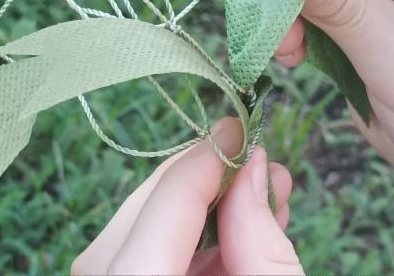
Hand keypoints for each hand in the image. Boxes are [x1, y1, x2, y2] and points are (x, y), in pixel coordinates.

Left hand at [71, 118, 302, 274]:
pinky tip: (239, 225)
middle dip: (190, 184)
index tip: (236, 131)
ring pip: (132, 242)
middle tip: (244, 153)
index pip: (148, 236)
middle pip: (129, 230)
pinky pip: (145, 262)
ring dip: (196, 209)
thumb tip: (253, 171)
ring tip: (257, 191)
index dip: (193, 176)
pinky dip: (191, 240)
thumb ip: (264, 250)